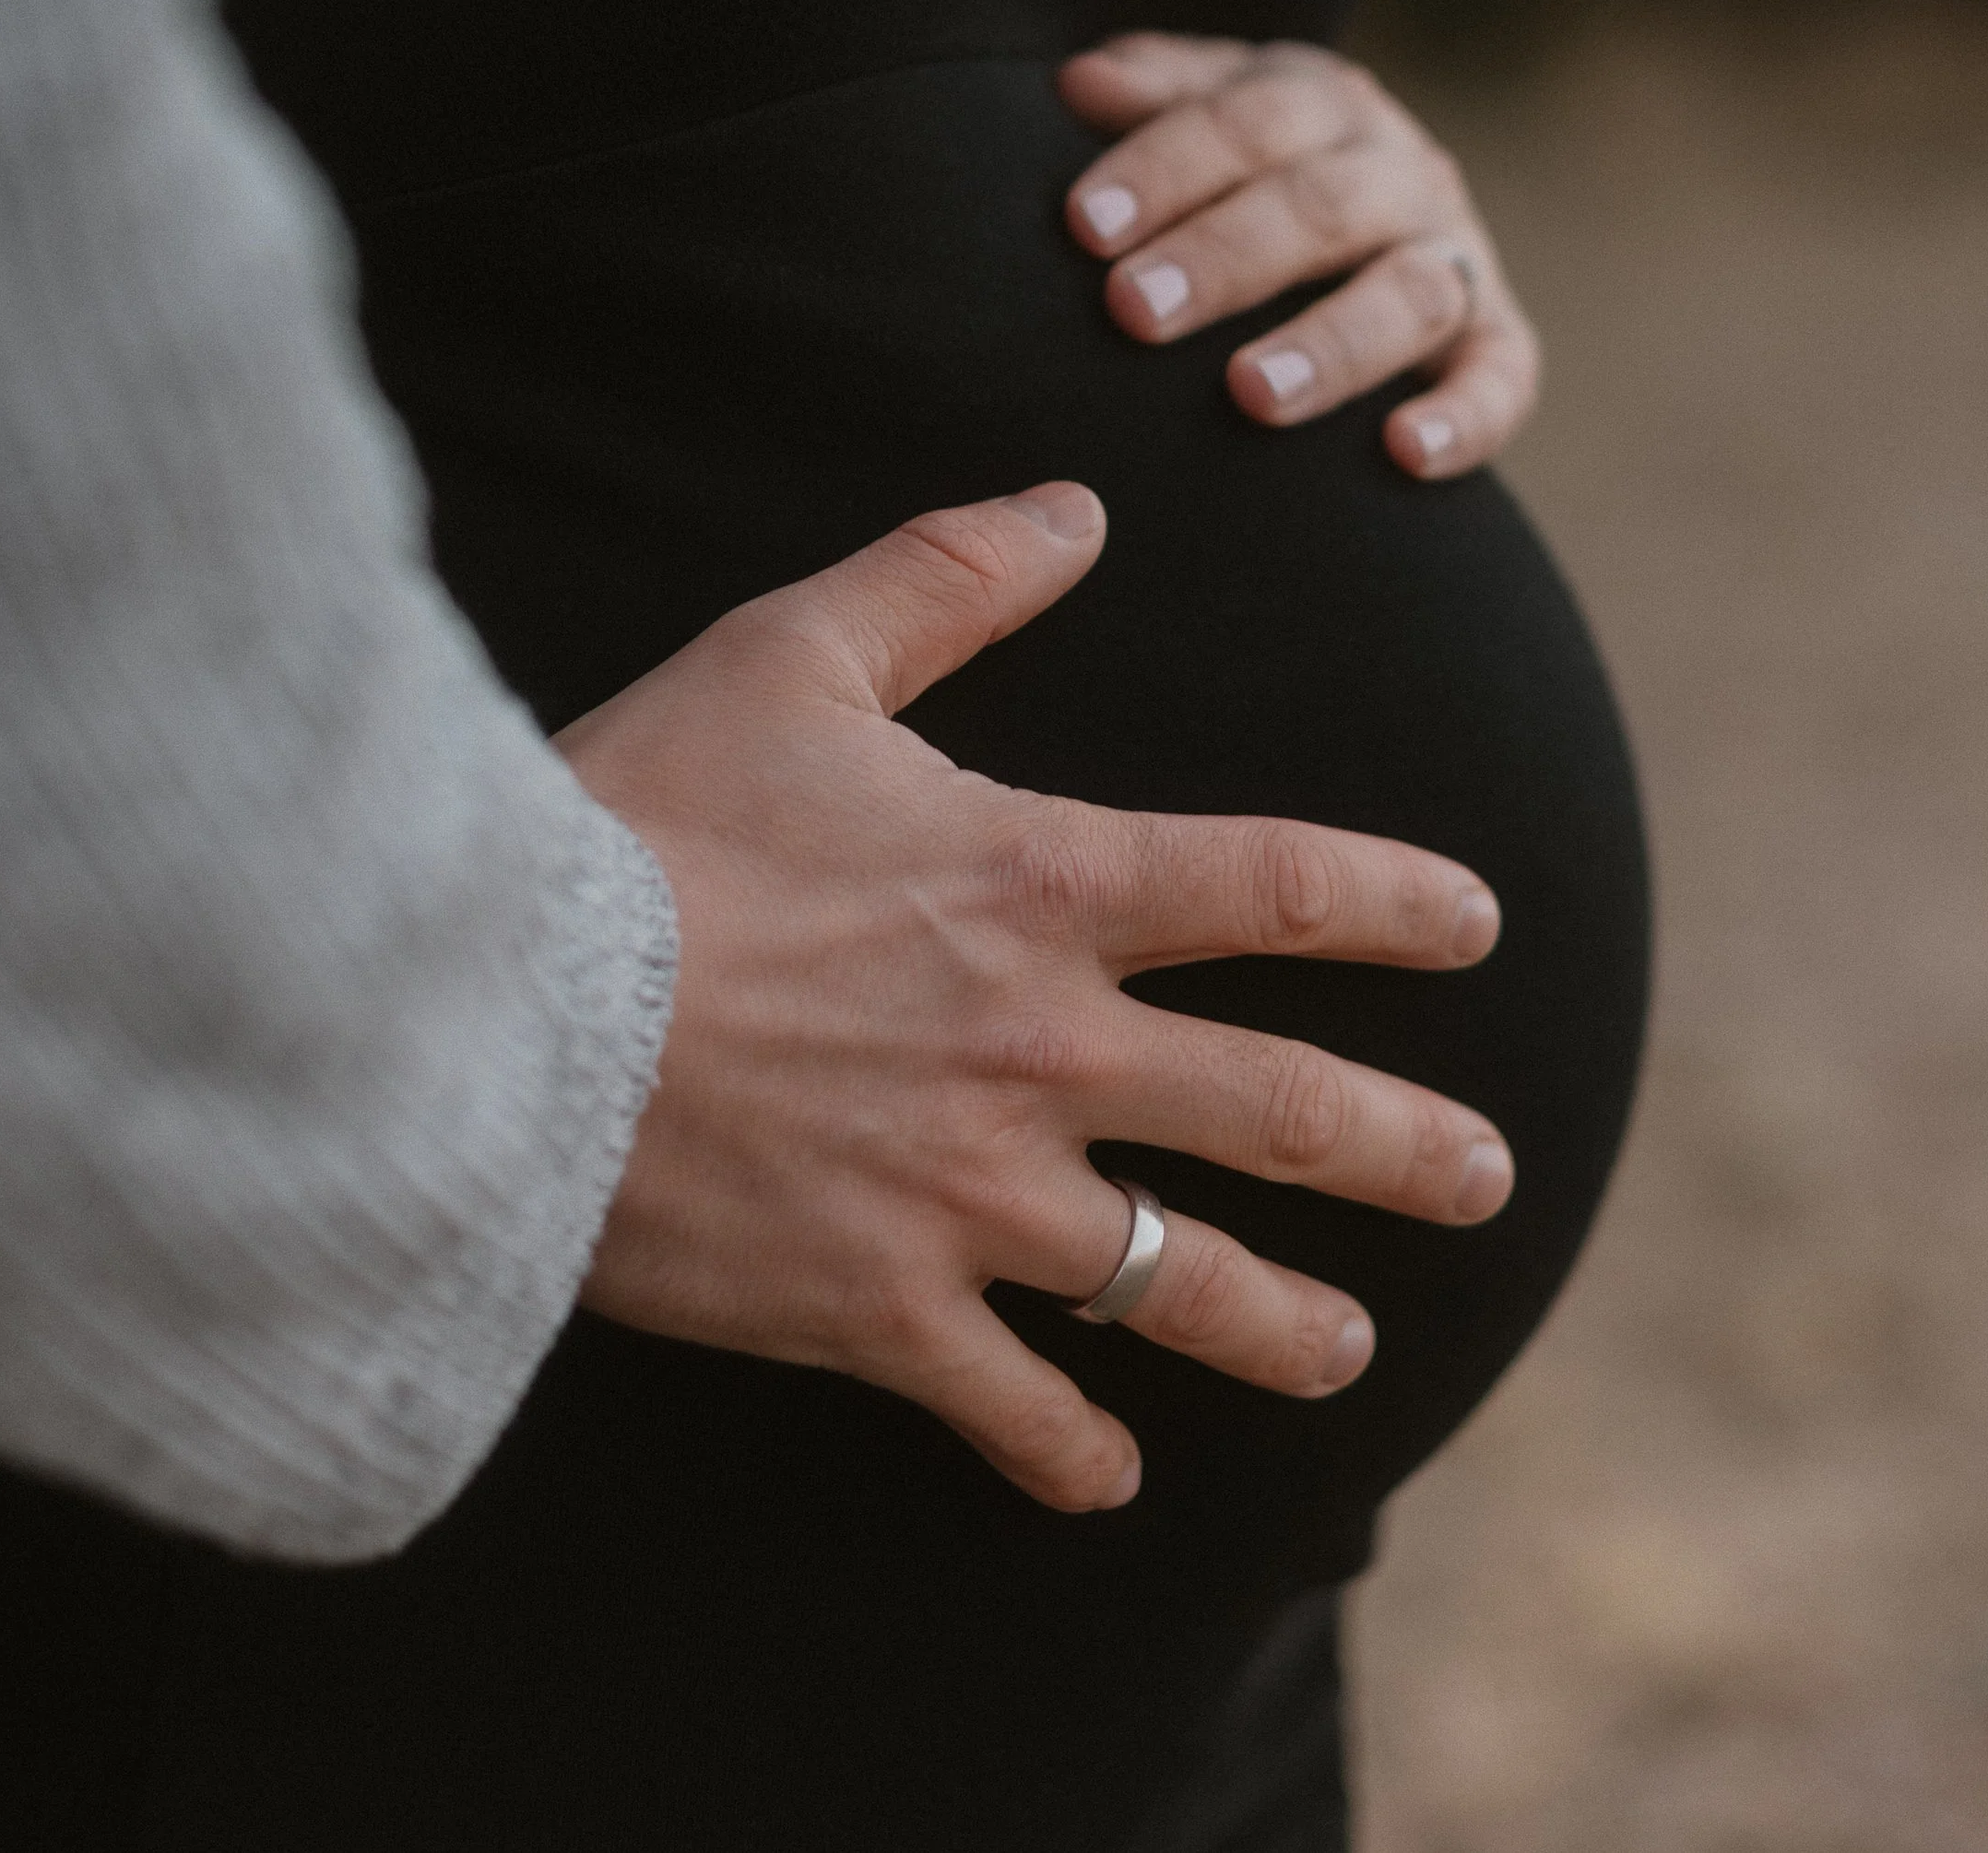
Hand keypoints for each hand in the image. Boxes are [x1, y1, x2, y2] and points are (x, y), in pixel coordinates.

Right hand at [561, 488, 1509, 1516]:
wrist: (497, 1008)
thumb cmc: (646, 813)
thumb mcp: (801, 651)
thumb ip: (954, 576)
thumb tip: (1080, 507)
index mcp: (1045, 885)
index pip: (1280, 888)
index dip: (1399, 902)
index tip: (1482, 923)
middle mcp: (1043, 1049)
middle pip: (1284, 1108)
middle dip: (1407, 1150)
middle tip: (1491, 1180)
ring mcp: (969, 1194)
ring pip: (1182, 1281)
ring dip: (1287, 1325)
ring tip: (1353, 1356)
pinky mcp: (875, 1307)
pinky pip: (1011, 1406)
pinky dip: (1069, 1451)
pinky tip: (1112, 1479)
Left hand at [1059, 35, 1541, 478]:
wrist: (1377, 207)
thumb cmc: (1256, 164)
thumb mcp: (1210, 106)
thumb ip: (1154, 93)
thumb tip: (1081, 84)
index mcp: (1324, 103)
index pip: (1247, 121)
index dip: (1166, 168)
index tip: (1086, 225)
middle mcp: (1403, 170)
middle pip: (1321, 204)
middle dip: (1225, 257)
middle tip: (1134, 310)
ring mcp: (1458, 253)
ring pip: (1411, 291)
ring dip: (1332, 344)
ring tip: (1252, 394)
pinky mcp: (1498, 337)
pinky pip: (1501, 376)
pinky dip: (1465, 417)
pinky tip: (1403, 453)